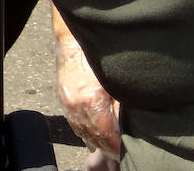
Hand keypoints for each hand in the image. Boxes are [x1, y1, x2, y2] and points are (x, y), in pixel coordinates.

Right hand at [54, 16, 121, 160]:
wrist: (73, 40)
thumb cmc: (96, 56)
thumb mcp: (117, 80)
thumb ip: (121, 105)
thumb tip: (130, 126)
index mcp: (91, 99)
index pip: (107, 135)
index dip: (118, 146)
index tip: (127, 151)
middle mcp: (77, 105)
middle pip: (95, 137)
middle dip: (109, 146)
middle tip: (122, 152)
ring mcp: (68, 105)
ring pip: (84, 132)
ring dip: (98, 141)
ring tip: (111, 147)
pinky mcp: (63, 101)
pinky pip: (76, 124)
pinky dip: (87, 131)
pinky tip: (96, 136)